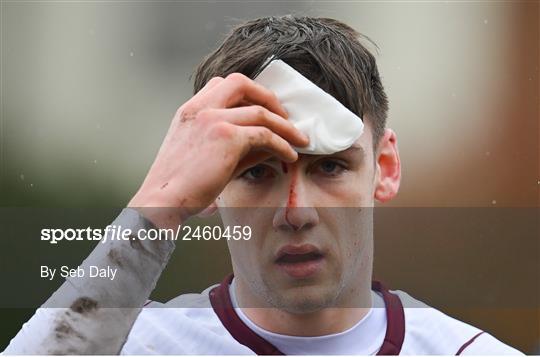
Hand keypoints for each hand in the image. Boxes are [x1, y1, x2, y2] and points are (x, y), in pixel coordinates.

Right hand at [128, 73, 308, 226]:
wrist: (161, 201)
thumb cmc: (181, 186)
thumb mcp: (206, 156)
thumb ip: (235, 145)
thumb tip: (268, 145)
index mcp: (190, 110)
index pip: (222, 85)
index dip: (248, 94)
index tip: (264, 110)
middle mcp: (200, 108)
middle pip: (241, 83)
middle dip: (269, 97)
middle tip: (286, 117)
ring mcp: (212, 118)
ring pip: (260, 111)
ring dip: (285, 125)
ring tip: (299, 140)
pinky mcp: (226, 136)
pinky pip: (264, 134)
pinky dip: (282, 144)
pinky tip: (290, 156)